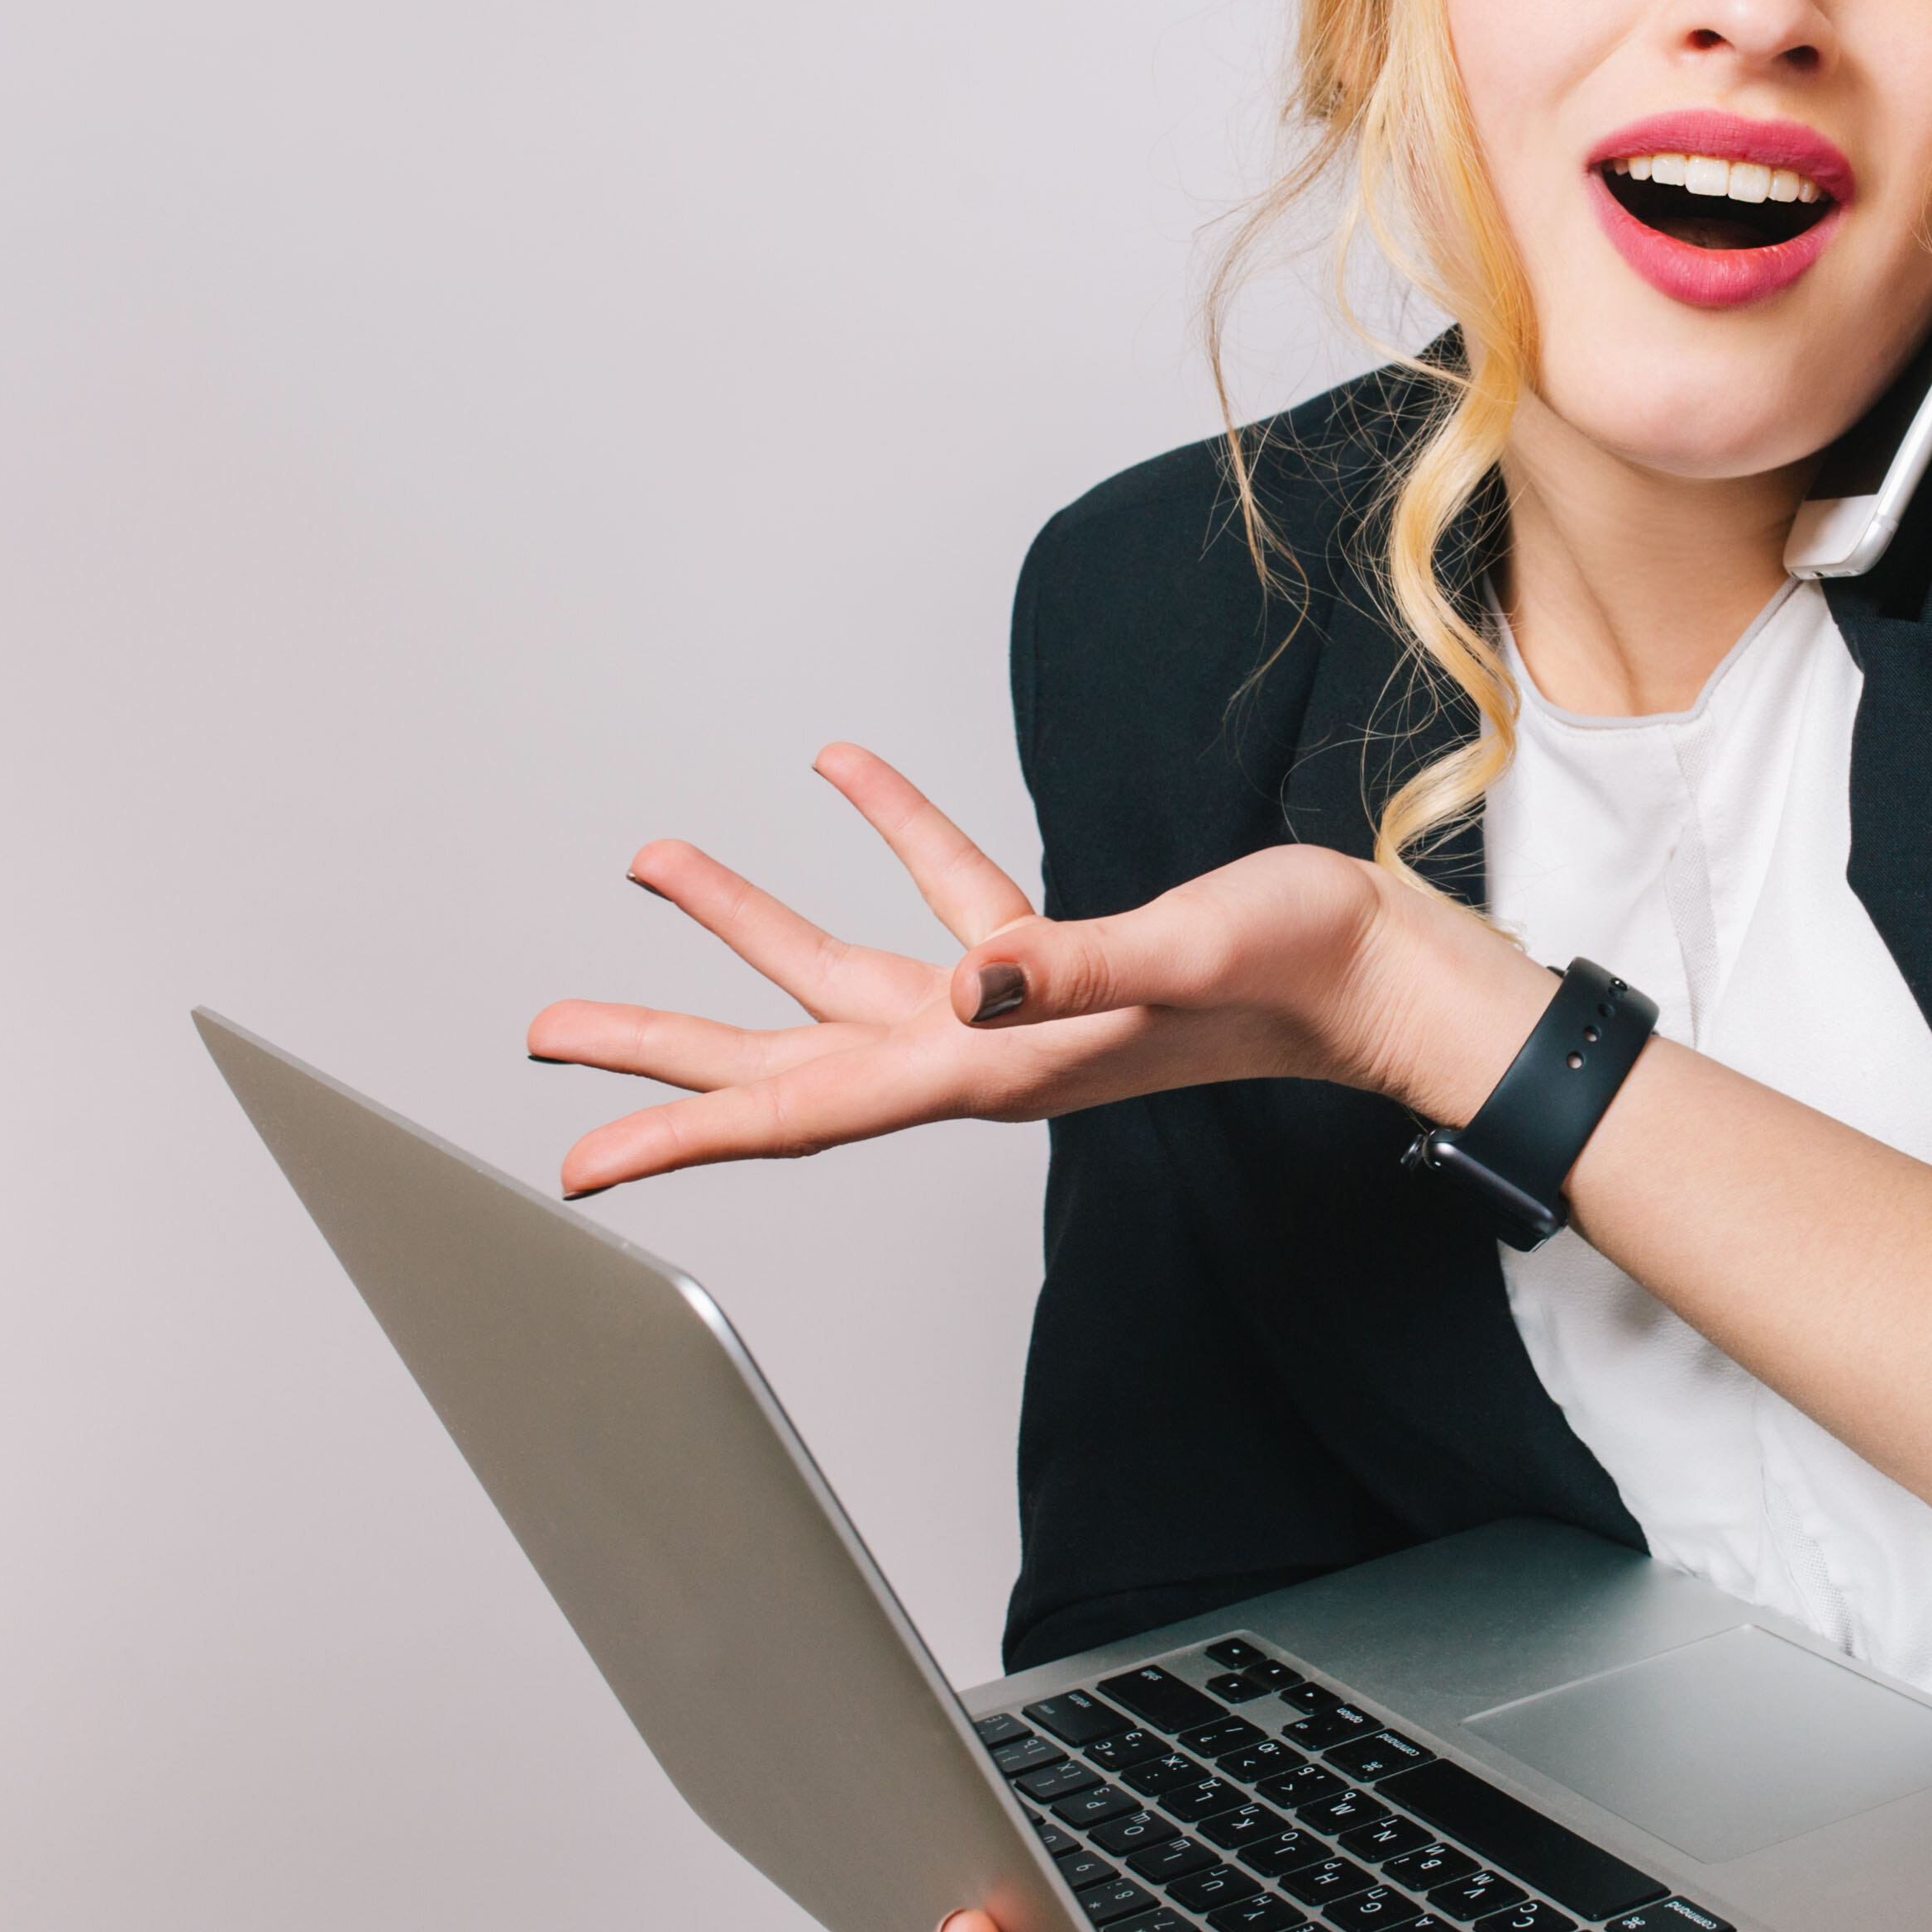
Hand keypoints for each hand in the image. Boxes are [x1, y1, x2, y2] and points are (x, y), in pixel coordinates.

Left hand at [528, 746, 1547, 1195]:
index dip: (682, 1134)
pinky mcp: (1051, 959)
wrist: (1385, 978)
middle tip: (545, 1036)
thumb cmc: (1303, 971)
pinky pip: (940, 893)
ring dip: (742, 922)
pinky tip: (841, 766)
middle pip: (781, 1058)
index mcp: (993, 1064)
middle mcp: (978, 1049)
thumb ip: (1073, 966)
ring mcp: (1008, 1008)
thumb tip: (971, 978)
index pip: (802, 1108)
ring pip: (838, 974)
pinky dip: (885, 827)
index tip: (581, 1165)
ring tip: (652, 861)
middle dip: (660, 1047)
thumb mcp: (1183, 951)